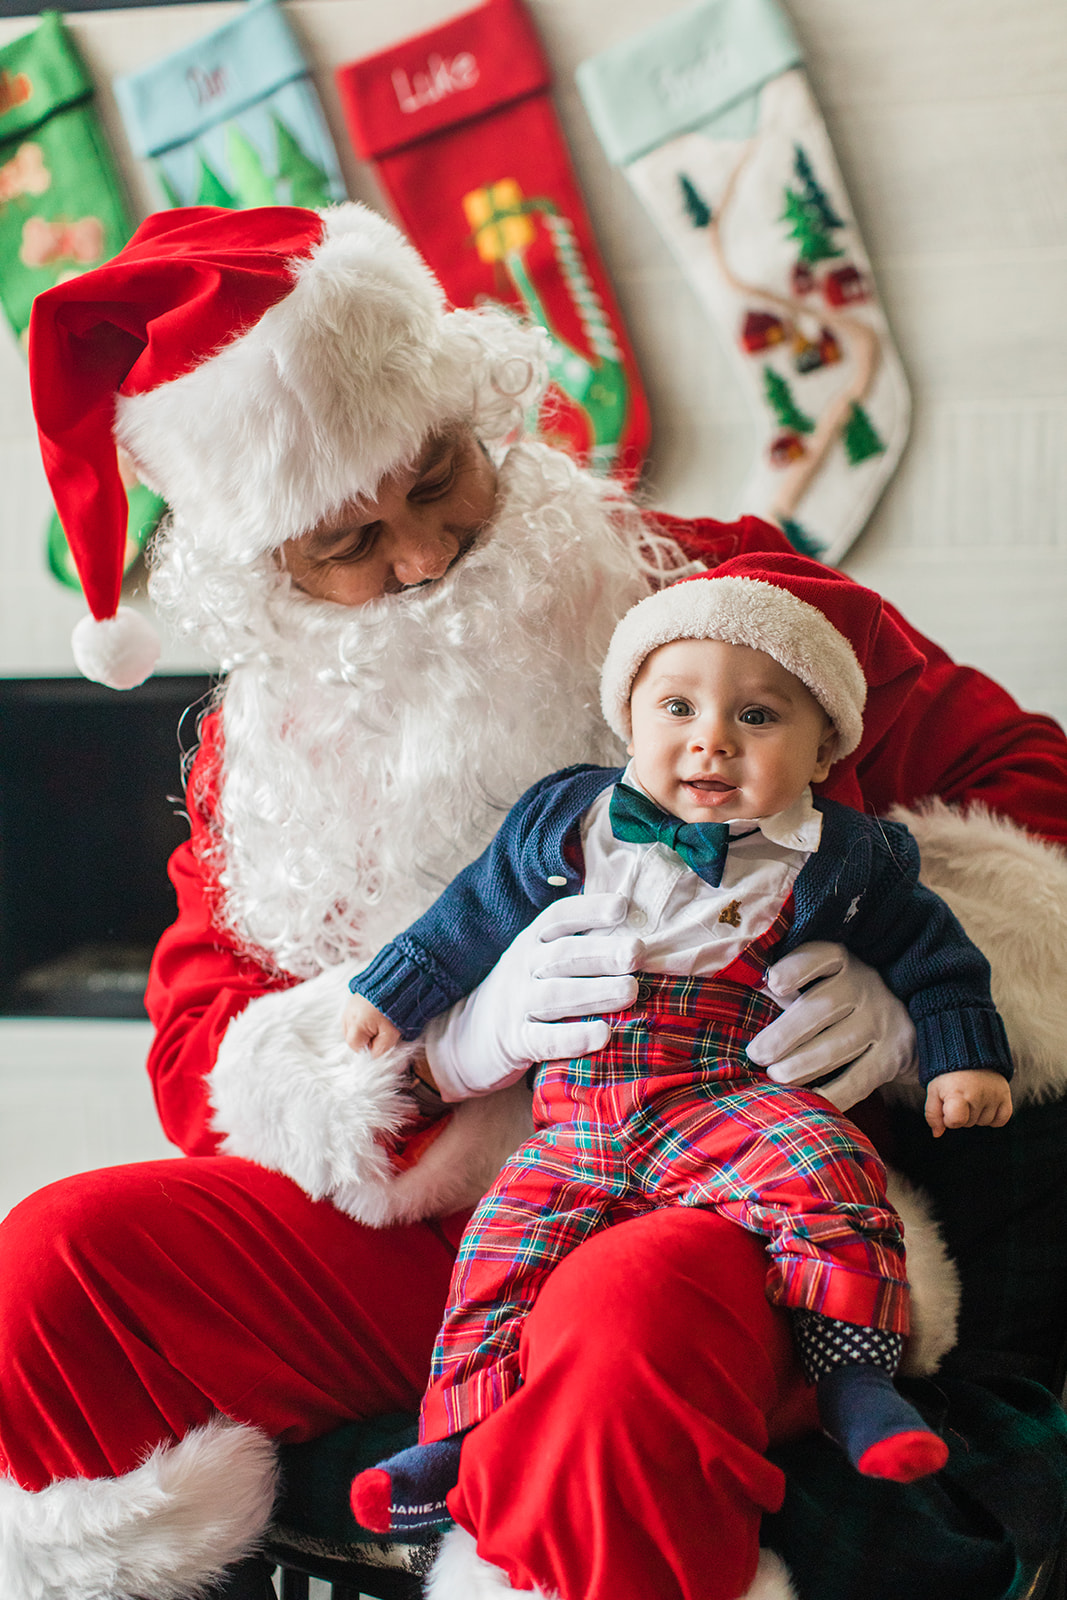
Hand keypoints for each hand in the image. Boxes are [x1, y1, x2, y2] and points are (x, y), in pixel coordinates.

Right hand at [343, 992, 401, 1055]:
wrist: (399, 980)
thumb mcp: (391, 1034)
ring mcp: (349, 1005)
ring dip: (363, 1029)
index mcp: (356, 1025)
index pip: (355, 1047)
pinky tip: (374, 1015)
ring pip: (351, 1027)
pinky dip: (362, 1018)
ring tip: (379, 1023)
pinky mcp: (354, 998)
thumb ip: (381, 1049)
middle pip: (351, 1037)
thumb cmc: (395, 1007)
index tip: (381, 1044)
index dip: (368, 1049)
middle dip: (365, 1039)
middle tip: (381, 1034)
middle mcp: (348, 1014)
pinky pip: (353, 1015)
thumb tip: (374, 1057)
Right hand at [423, 892, 640, 1100]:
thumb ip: (577, 942)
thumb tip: (634, 925)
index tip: (621, 907)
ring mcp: (516, 1006)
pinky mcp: (515, 1043)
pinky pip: (544, 1040)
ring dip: (595, 991)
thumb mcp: (537, 959)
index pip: (558, 917)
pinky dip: (572, 1038)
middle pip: (563, 955)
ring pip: (556, 995)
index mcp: (531, 942)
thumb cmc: (521, 992)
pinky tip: (602, 1035)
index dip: (589, 910)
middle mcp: (522, 968)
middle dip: (601, 952)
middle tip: (637, 951)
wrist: (463, 1039)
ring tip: (630, 991)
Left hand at [747, 942, 917, 1111]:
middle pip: (823, 1007)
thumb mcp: (819, 984)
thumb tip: (749, 994)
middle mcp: (866, 985)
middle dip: (785, 1033)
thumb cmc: (841, 1002)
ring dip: (804, 1064)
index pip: (820, 957)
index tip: (772, 981)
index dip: (796, 968)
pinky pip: (860, 1079)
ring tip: (776, 1076)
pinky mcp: (895, 1056)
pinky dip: (833, 1094)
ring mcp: (884, 1020)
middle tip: (757, 1054)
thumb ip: (787, 989)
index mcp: (842, 962)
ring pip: (840, 1045)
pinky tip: (809, 1101)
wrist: (907, 1024)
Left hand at [925, 1070, 1012, 1136]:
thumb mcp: (934, 1091)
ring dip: (977, 1114)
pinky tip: (985, 1103)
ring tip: (972, 1095)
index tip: (947, 1107)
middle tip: (960, 1095)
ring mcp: (993, 1096)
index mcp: (957, 1093)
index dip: (949, 1119)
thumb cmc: (949, 1075)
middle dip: (962, 1114)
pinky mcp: (1006, 1097)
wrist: (971, 1055)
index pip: (955, 1121)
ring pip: (983, 1123)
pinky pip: (1000, 1121)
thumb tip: (937, 1134)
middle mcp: (977, 1095)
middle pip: (968, 1123)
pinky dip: (993, 1117)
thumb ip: (933, 1114)